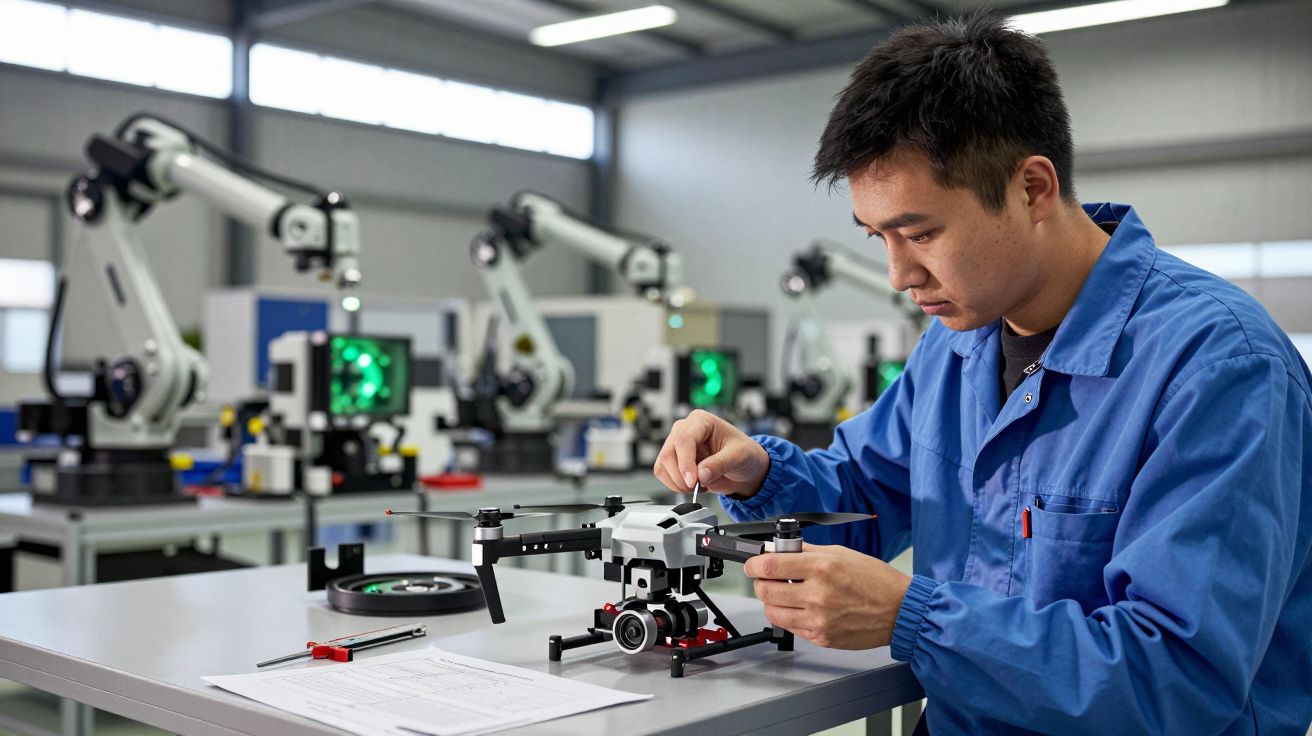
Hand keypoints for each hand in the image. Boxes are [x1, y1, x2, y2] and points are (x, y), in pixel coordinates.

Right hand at [652, 410, 769, 497]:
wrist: (744, 467)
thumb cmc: (744, 454)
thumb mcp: (739, 456)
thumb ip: (720, 464)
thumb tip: (701, 474)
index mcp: (701, 421)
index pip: (684, 439)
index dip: (686, 463)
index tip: (693, 481)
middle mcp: (685, 430)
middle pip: (669, 453)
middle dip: (681, 476)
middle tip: (698, 487)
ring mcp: (676, 445)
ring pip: (663, 465)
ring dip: (678, 483)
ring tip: (700, 485)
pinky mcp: (673, 460)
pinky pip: (663, 474)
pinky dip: (675, 485)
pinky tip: (693, 485)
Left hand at [744, 543, 911, 649]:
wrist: (900, 611)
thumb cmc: (876, 581)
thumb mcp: (842, 553)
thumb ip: (808, 552)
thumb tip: (781, 548)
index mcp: (822, 568)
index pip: (770, 566)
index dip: (754, 564)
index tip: (752, 564)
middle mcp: (818, 595)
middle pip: (766, 591)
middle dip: (761, 582)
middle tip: (768, 578)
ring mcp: (819, 620)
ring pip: (773, 612)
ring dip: (772, 602)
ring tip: (785, 594)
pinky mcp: (822, 638)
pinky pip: (791, 627)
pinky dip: (790, 616)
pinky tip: (802, 607)